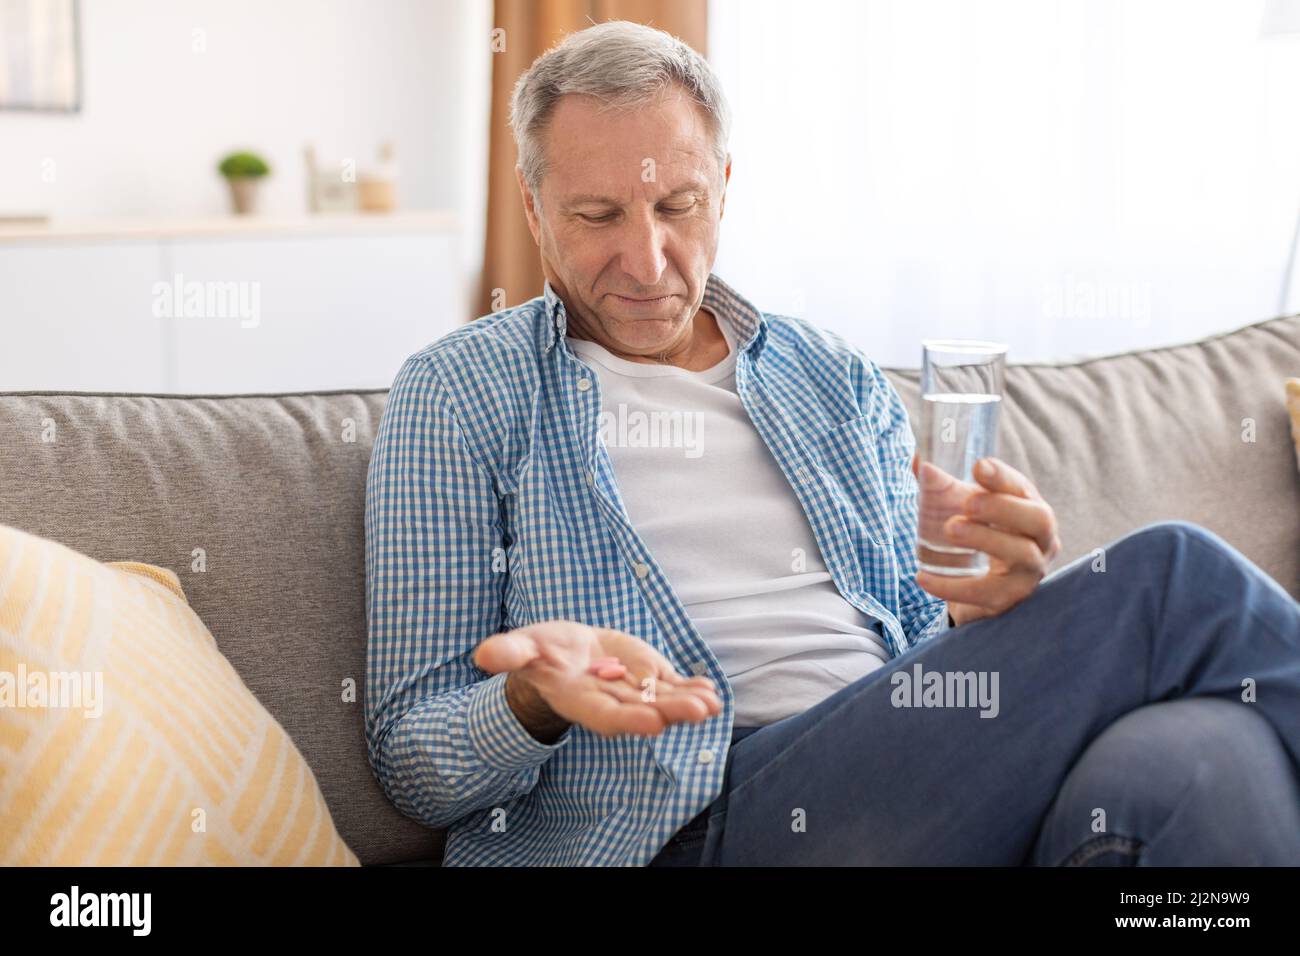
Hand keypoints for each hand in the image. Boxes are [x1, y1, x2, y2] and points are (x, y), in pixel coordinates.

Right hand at [474, 620, 722, 737]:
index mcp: (580, 699)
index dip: (629, 719)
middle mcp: (611, 701)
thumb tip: (483, 654)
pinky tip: (711, 690)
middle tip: (699, 711)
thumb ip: (510, 653)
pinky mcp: (647, 678)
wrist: (564, 651)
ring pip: (663, 701)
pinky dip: (692, 688)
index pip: (606, 715)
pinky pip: (672, 686)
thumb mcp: (523, 648)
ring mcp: (633, 691)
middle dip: (671, 712)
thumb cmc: (540, 652)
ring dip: (688, 703)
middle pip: (643, 710)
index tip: (654, 722)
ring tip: (712, 703)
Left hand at [911, 454, 1060, 625]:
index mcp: (1028, 508)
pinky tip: (923, 577)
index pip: (1023, 488)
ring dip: (986, 538)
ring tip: (950, 529)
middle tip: (969, 503)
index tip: (979, 466)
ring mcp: (1028, 572)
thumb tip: (920, 462)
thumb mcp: (959, 507)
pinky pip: (984, 593)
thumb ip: (939, 486)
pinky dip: (952, 586)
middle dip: (1003, 507)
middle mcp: (1039, 540)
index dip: (1003, 477)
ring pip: (1021, 555)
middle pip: (1038, 520)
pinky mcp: (1007, 600)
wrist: (973, 589)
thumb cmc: (974, 535)